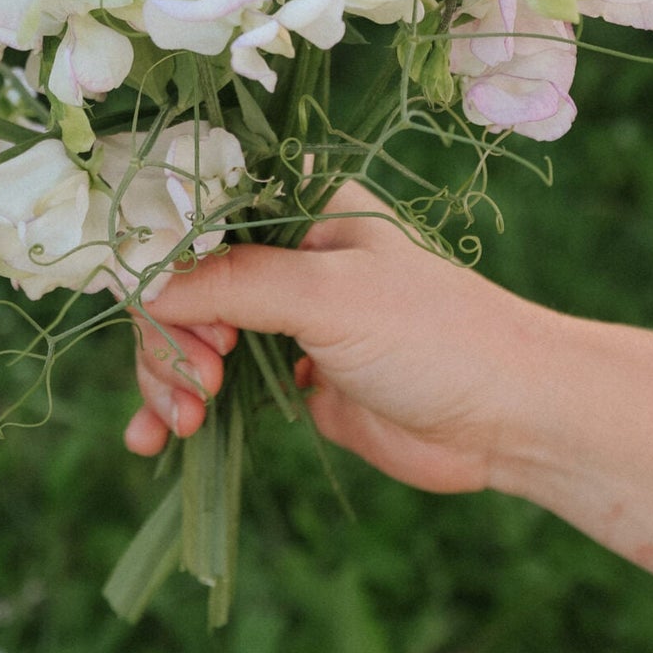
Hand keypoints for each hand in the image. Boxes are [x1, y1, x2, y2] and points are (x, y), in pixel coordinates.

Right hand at [125, 181, 518, 491]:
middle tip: (202, 381)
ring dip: (167, 380)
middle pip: (183, 284)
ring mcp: (284, 320)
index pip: (197, 217)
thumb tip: (145, 290)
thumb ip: (234, 284)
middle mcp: (285, 257)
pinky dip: (178, 410)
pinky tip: (154, 442)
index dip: (168, 263)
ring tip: (183, 425)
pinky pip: (213, 387)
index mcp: (299, 209)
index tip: (182, 316)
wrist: (507, 418)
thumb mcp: (329, 294)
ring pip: (189, 339)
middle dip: (169, 338)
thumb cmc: (433, 334)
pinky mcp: (291, 378)